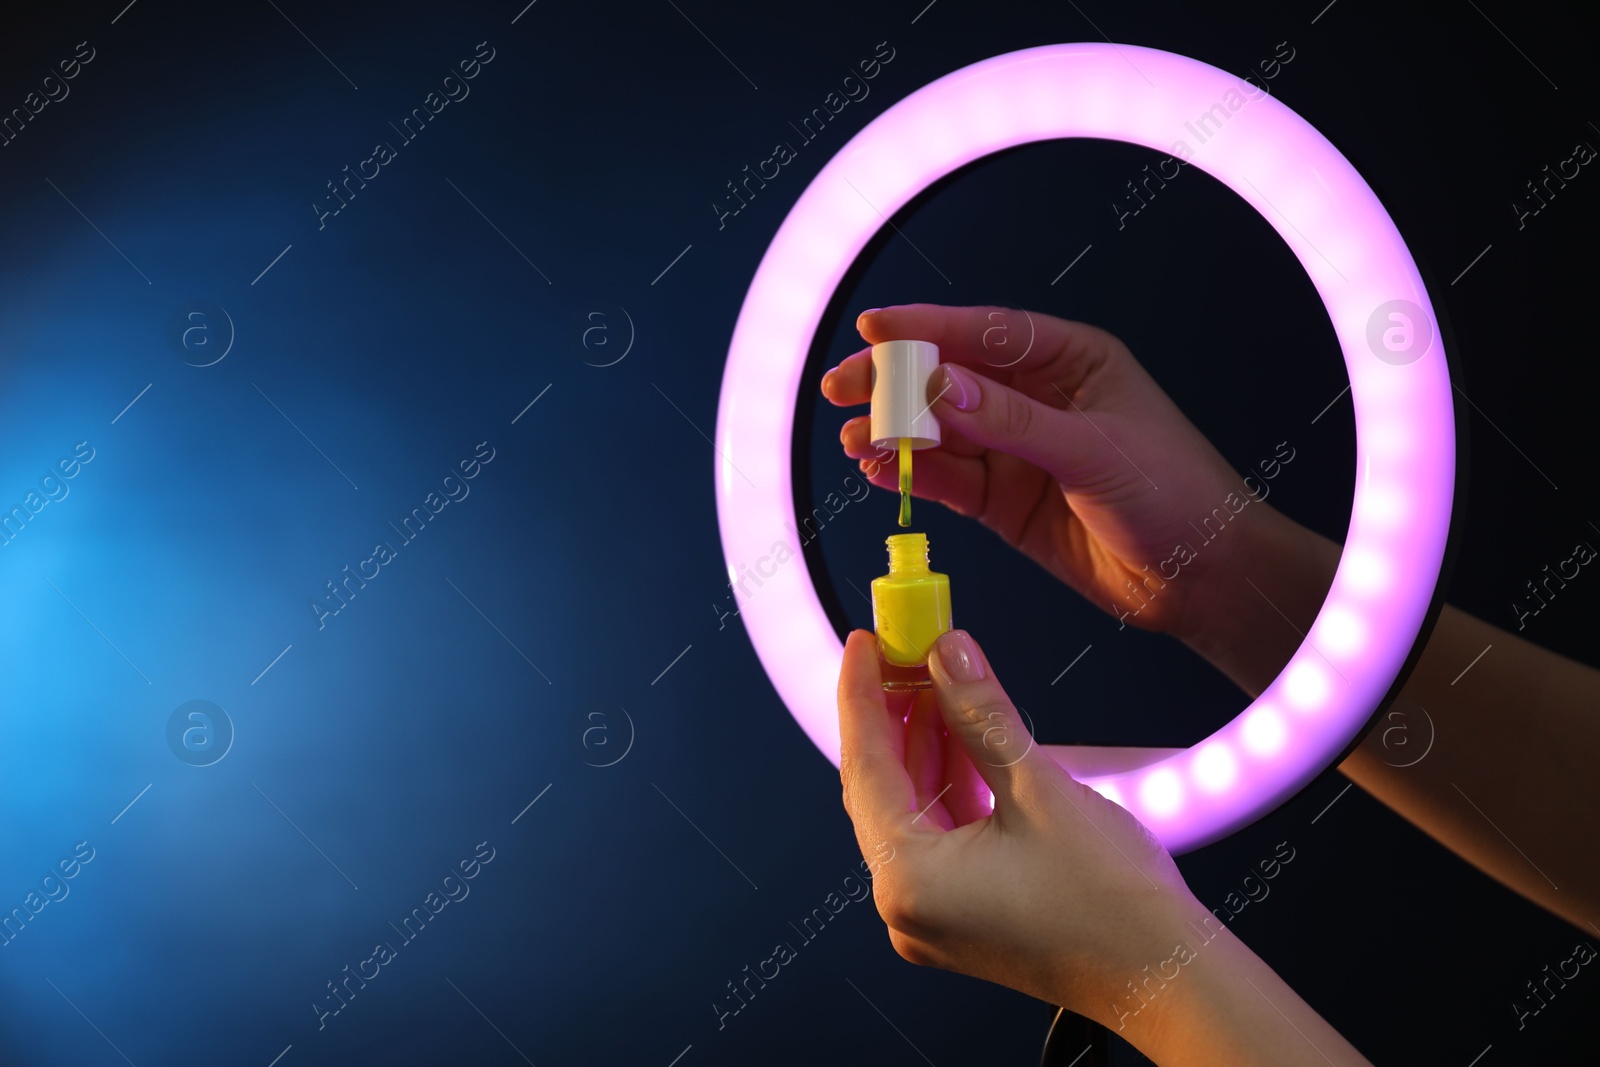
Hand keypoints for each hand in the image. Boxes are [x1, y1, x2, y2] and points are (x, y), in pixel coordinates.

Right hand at [822, 304, 1293, 644]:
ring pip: (940, 432)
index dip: (927, 329)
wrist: (1204, 578)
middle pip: (950, 380)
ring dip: (895, 433)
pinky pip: (947, 479)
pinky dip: (910, 474)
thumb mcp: (1093, 449)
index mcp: (1071, 362)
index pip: (987, 333)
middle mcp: (1038, 399)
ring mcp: (1017, 451)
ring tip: (854, 439)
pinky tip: (877, 469)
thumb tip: (939, 387)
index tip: (873, 329)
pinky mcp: (1005, 501)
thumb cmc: (1176, 493)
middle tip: (841, 388)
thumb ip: (1011, 420)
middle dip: (894, 383)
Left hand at [837, 626, 1195, 1015]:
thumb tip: (948, 653)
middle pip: (882, 791)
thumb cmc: (1112, 903)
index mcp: (908, 881)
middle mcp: (906, 905)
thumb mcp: (1038, 788)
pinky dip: (950, 786)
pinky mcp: (964, 915)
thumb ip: (981, 715)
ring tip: (938, 681)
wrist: (1167, 980)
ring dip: (926, 747)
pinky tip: (963, 737)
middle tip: (906, 652)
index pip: (864, 768)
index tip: (865, 643)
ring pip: (913, 812)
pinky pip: (940, 837)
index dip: (862, 696)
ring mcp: (934, 915)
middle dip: (895, 718)